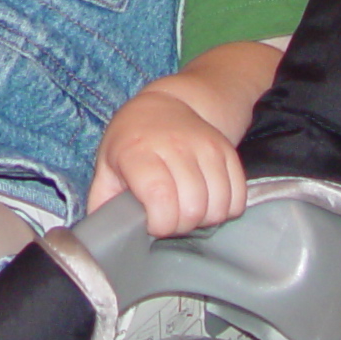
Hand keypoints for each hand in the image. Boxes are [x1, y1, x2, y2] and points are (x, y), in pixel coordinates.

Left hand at [88, 86, 247, 236]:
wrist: (168, 105)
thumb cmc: (133, 142)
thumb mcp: (107, 166)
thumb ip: (102, 201)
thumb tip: (103, 234)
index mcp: (138, 151)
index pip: (160, 196)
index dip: (161, 222)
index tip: (153, 225)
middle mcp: (175, 145)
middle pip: (191, 207)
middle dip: (181, 225)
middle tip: (170, 218)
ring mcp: (205, 147)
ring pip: (217, 205)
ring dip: (204, 219)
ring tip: (187, 210)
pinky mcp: (228, 152)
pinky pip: (238, 197)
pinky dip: (225, 209)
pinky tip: (207, 203)